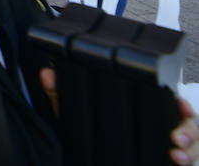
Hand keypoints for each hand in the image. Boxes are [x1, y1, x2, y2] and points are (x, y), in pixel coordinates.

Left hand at [48, 69, 198, 163]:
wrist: (93, 157)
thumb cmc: (91, 129)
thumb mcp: (76, 111)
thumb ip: (62, 94)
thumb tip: (47, 75)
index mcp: (146, 108)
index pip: (170, 103)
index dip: (180, 105)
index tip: (179, 105)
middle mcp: (161, 127)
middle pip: (188, 126)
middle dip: (187, 130)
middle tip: (175, 136)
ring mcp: (168, 147)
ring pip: (191, 147)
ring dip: (188, 149)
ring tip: (175, 153)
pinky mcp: (167, 161)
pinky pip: (186, 162)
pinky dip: (185, 162)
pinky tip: (175, 161)